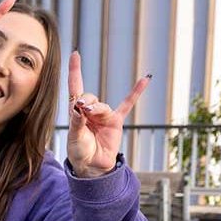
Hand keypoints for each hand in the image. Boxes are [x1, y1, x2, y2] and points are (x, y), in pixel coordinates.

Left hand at [66, 51, 147, 177]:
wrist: (92, 166)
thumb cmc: (79, 151)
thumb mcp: (74, 137)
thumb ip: (76, 121)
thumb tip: (79, 106)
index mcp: (76, 111)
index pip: (75, 87)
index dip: (75, 71)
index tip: (75, 54)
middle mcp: (90, 111)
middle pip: (89, 96)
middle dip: (87, 102)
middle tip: (83, 110)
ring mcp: (104, 115)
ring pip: (103, 105)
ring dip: (98, 109)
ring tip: (92, 115)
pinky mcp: (116, 121)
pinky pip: (128, 104)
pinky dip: (136, 92)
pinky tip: (145, 79)